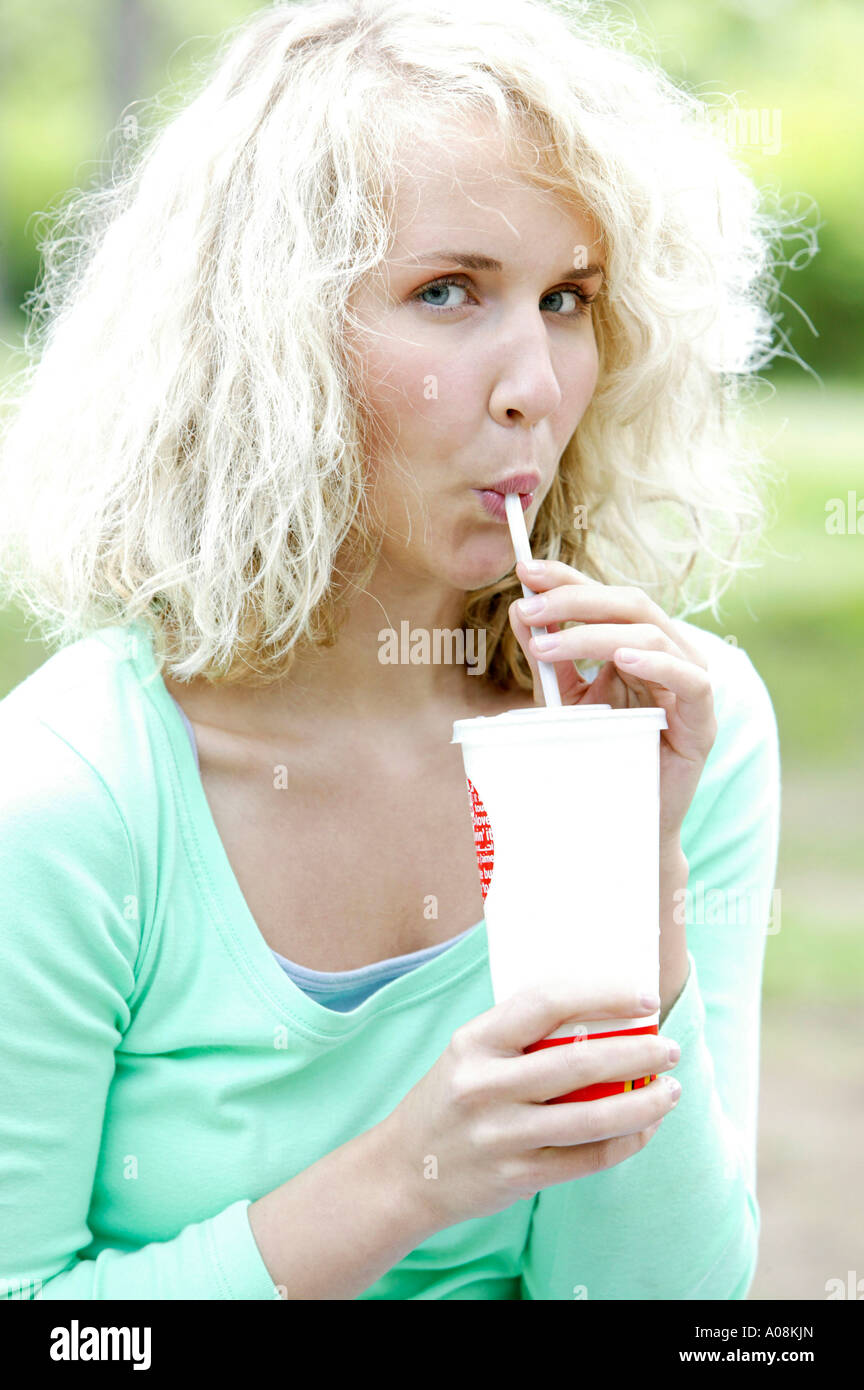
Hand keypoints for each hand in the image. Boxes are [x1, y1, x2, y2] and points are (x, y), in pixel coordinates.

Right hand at [381, 981, 681, 1230]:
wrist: (404, 1172)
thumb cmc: (450, 1098)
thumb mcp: (469, 1053)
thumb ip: (521, 1034)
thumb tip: (602, 1010)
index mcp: (474, 1042)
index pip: (546, 1003)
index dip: (603, 995)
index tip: (644, 997)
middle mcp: (484, 1086)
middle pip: (579, 1063)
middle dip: (638, 1053)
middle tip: (670, 1047)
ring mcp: (501, 1135)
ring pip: (593, 1118)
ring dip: (644, 1103)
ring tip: (672, 1089)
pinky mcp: (517, 1176)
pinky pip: (588, 1158)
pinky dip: (626, 1142)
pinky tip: (645, 1127)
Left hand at [509, 559, 717, 841]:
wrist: (626, 819)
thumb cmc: (599, 755)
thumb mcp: (564, 700)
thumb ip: (549, 658)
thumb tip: (521, 610)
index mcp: (639, 642)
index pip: (606, 595)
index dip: (568, 579)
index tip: (526, 569)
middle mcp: (670, 653)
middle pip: (629, 604)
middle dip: (574, 600)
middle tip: (529, 608)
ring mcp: (690, 684)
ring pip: (650, 635)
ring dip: (594, 635)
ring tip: (549, 646)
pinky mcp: (704, 720)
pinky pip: (689, 680)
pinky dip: (656, 664)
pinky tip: (622, 660)